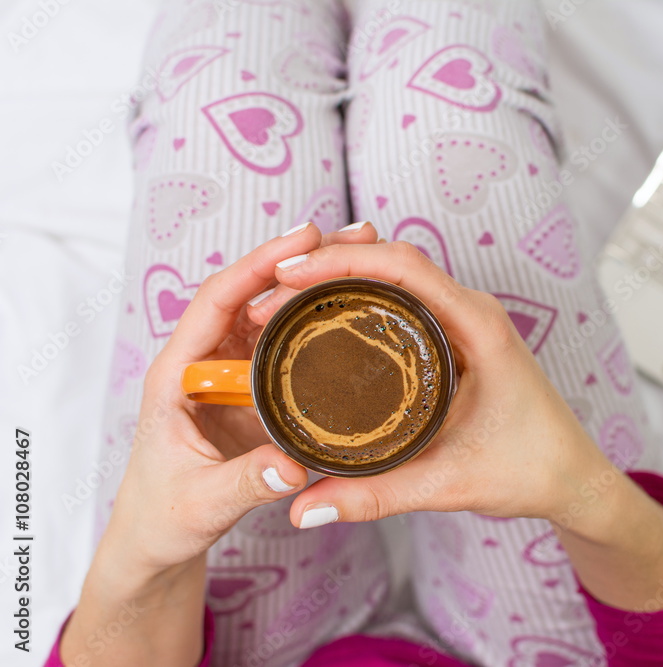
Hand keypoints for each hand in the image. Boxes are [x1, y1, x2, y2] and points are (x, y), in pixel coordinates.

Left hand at [103, 222, 378, 575]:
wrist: (158, 539)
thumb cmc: (164, 518)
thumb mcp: (201, 504)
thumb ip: (246, 484)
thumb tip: (295, 465)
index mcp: (178, 374)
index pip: (217, 300)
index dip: (258, 264)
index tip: (304, 239)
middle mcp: (205, 363)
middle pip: (252, 293)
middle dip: (302, 259)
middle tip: (356, 236)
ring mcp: (232, 376)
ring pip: (274, 314)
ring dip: (316, 284)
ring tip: (367, 259)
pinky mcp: (255, 393)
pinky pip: (289, 345)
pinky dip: (320, 322)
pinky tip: (358, 310)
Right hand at [247, 240, 613, 525]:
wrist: (573, 477)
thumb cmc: (531, 469)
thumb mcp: (448, 484)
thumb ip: (375, 496)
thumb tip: (304, 508)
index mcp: (480, 328)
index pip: (405, 268)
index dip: (342, 260)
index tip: (289, 272)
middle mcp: (473, 312)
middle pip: (394, 260)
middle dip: (329, 263)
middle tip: (272, 290)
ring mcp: (467, 320)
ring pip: (398, 275)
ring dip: (343, 275)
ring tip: (286, 295)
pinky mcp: (459, 336)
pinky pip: (406, 298)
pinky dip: (362, 295)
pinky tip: (327, 314)